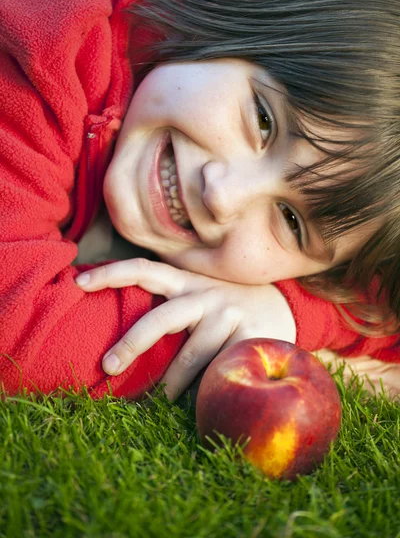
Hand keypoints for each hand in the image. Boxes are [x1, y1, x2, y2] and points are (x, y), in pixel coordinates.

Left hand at [75, 258, 295, 399]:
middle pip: (161, 319)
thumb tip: (124, 321)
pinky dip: (204, 390)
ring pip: (190, 357)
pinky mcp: (251, 337)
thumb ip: (171, 298)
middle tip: (107, 368)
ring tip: (156, 403)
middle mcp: (207, 293)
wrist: (286, 306)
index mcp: (188, 281)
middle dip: (131, 344)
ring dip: (170, 385)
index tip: (79, 281)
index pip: (146, 269)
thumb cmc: (229, 303)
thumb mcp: (200, 292)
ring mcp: (230, 315)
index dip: (112, 272)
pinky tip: (197, 404)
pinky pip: (220, 371)